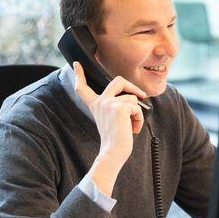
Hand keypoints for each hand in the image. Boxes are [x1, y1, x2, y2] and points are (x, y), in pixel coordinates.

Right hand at [73, 61, 146, 181]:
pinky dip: (139, 119)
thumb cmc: (116, 140)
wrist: (113, 153)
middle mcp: (99, 102)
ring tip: (132, 126)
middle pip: (118, 81)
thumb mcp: (114, 120)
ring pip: (132, 98)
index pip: (84, 88)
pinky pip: (136, 107)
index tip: (76, 64)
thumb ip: (118, 106)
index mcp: (95, 105)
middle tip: (142, 95)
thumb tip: (138, 97)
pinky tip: (133, 129)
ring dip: (137, 113)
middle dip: (132, 86)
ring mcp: (108, 103)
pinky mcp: (119, 108)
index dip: (80, 75)